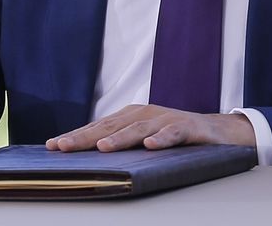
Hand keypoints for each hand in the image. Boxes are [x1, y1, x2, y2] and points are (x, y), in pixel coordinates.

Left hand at [47, 104, 254, 152]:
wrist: (219, 132)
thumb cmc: (175, 137)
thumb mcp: (144, 139)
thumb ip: (122, 143)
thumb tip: (87, 158)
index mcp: (132, 116)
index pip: (98, 127)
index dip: (76, 135)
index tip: (51, 145)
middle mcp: (146, 114)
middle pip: (112, 126)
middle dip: (86, 136)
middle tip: (63, 146)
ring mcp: (167, 119)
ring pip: (140, 128)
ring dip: (120, 138)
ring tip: (102, 149)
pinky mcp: (189, 127)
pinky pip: (174, 132)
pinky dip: (163, 138)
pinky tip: (151, 145)